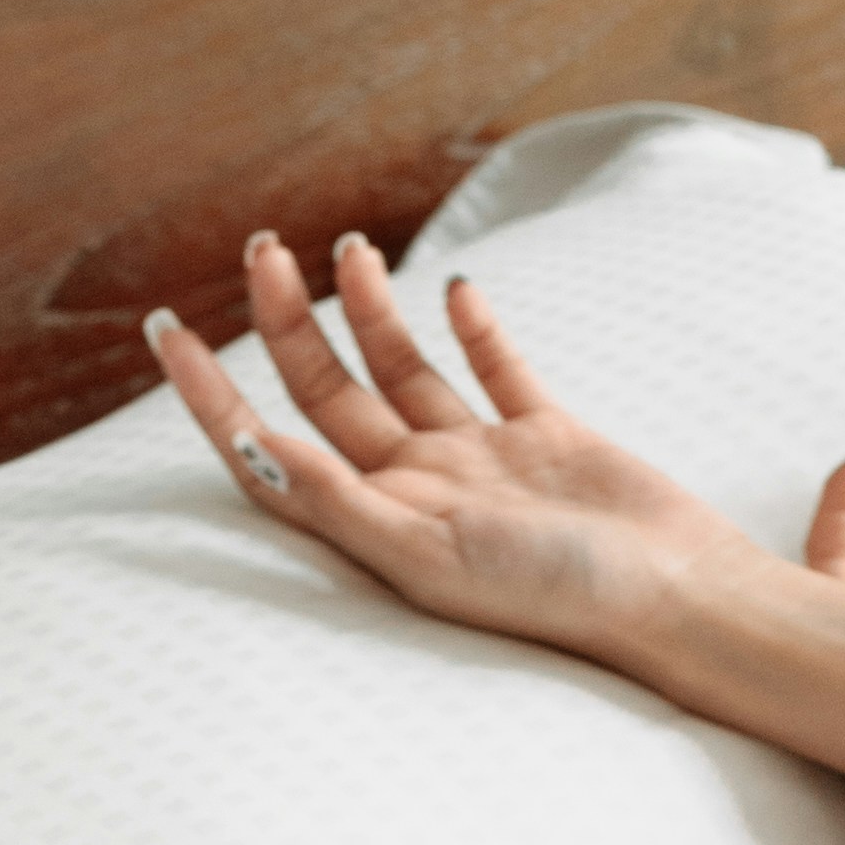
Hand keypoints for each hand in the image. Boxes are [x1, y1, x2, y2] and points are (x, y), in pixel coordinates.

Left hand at [145, 234, 766, 662]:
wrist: (677, 598)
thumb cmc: (556, 596)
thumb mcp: (429, 553)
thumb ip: (342, 500)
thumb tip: (255, 444)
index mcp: (381, 520)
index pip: (269, 447)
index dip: (211, 393)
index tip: (168, 327)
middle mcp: (421, 489)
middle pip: (326, 394)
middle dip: (285, 322)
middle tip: (261, 249)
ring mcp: (484, 463)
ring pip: (402, 371)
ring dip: (368, 310)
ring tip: (347, 247)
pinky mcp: (549, 441)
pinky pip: (498, 373)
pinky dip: (475, 329)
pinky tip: (454, 287)